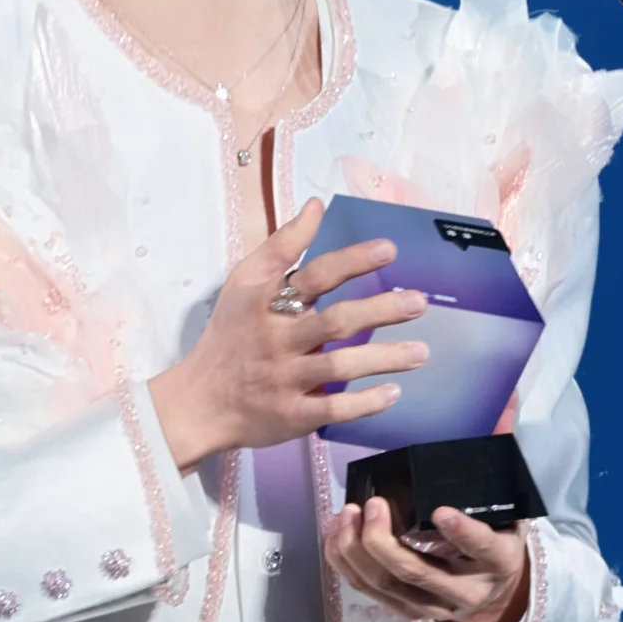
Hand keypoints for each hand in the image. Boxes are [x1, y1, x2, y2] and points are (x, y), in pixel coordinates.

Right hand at [149, 196, 430, 471]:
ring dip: (384, 359)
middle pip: (335, 322)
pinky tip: (393, 393)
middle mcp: (277, 340)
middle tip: (419, 302)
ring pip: (339, 367)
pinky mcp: (291, 416)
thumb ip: (282, 245)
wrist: (200, 401)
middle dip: (381, 310)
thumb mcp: (243, 282)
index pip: (315, 276)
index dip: (352, 261)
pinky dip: (364, 403)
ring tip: (422, 351)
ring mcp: (285, 380)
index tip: (389, 250)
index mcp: (266, 303)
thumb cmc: (230, 334)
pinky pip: (333, 409)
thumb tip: (316, 205)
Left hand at [321, 385, 529, 621]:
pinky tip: (338, 532)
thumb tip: (505, 397)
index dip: (464, 534)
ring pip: (388, 585)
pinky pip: (369, 590)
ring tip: (349, 514)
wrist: (494, 589)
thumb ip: (501, 450)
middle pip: (419, 574)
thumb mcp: (510, 499)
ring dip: (361, 551)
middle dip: (387, 542)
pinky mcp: (405, 608)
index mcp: (499, 559)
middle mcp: (467, 589)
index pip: (484, 548)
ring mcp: (432, 603)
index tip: (441, 511)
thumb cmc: (497, 530)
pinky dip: (347, 562)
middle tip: (374, 503)